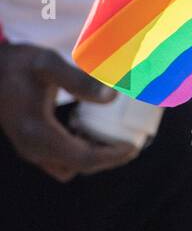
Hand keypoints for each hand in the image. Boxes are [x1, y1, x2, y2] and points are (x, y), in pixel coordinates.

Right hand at [0, 43, 138, 180]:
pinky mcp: (31, 145)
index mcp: (37, 132)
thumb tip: (113, 97)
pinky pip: (62, 160)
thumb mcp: (48, 63)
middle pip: (80, 166)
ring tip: (116, 137)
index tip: (133, 146)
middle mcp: (32, 148)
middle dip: (108, 158)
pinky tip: (93, 132)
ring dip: (95, 156)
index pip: (82, 158)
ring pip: (71, 167)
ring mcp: (30, 149)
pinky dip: (81, 153)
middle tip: (133, 143)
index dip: (112, 156)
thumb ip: (79, 80)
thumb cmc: (18, 63)